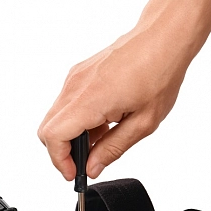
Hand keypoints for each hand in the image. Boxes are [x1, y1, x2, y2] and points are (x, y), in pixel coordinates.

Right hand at [38, 0, 210, 180]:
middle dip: (62, 152)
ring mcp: (75, 78)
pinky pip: (67, 105)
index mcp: (90, 100)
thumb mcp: (143, 123)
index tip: (74, 173)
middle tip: (83, 164)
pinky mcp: (79, 74)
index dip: (60, 161)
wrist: (163, 37)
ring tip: (99, 141)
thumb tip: (92, 168)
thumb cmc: (160, 73)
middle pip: (47, 130)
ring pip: (56, 118)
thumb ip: (112, 149)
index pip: (54, 137)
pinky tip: (101, 124)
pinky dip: (76, 121)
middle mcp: (75, 86)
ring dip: (71, 136)